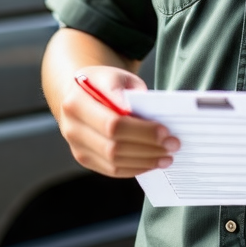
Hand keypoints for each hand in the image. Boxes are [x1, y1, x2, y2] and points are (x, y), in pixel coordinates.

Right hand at [57, 65, 179, 177]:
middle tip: (173, 145)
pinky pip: (111, 170)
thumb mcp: (118, 76)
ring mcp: (76, 145)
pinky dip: (135, 168)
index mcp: (78, 100)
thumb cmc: (104, 82)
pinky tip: (152, 162)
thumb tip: (156, 119)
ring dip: (145, 161)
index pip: (113, 122)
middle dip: (148, 147)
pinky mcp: (83, 157)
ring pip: (113, 161)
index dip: (141, 130)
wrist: (77, 92)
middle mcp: (72, 125)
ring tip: (167, 157)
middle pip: (114, 145)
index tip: (166, 131)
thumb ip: (133, 94)